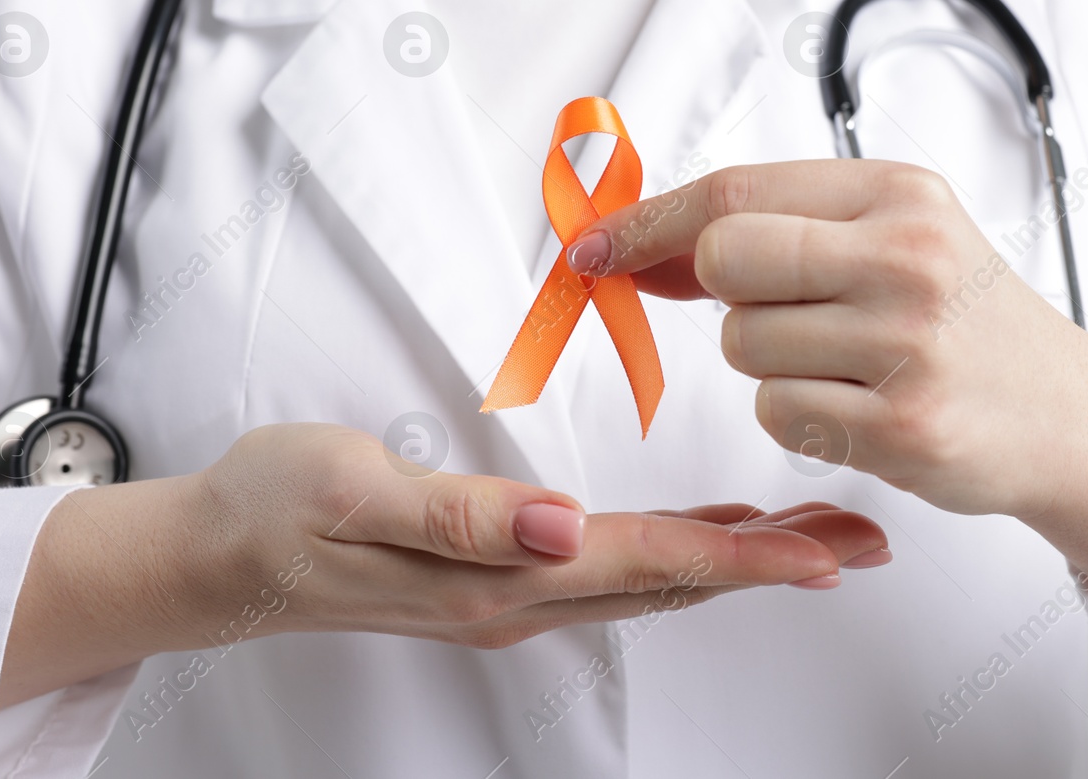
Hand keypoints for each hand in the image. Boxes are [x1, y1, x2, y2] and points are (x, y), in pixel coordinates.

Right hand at [1, 422, 889, 708]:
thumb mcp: (353, 493)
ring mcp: (516, 590)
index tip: (825, 551)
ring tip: (818, 535)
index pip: (649, 565)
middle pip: (676, 580)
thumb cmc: (282, 509)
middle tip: (864, 541)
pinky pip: (621, 568)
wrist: (223, 555)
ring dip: (742, 557)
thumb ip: (461, 516)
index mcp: (500, 576)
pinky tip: (712, 534)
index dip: (744, 557)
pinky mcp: (505, 571)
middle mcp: (522, 595)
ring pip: (658, 577)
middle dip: (776, 561)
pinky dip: (682, 551)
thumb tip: (563, 527)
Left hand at [565, 160, 1087, 702]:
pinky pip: (776, 411)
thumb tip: (642, 243)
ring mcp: (907, 343)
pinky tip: (860, 408)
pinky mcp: (903, 425)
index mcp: (899, 195)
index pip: (737, 191)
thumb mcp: (892, 241)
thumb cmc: (966, 322)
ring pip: (741, 344)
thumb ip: (779, 231)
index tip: (595, 247)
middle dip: (723, 292)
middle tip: (780, 310)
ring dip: (770, 362)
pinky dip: (798, 415)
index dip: (649, 220)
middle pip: (725, 258)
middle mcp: (908, 257)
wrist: (1068, 414)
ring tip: (847, 364)